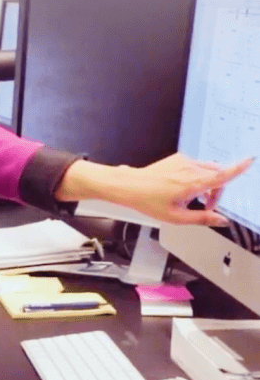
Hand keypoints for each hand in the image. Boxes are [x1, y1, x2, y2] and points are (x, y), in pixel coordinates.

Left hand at [108, 153, 253, 226]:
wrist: (131, 185)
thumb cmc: (150, 201)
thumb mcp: (178, 217)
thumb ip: (203, 219)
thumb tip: (221, 220)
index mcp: (192, 183)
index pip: (222, 175)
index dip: (238, 168)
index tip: (250, 161)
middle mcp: (189, 168)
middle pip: (217, 175)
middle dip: (218, 191)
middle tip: (207, 207)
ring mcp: (183, 161)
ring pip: (207, 170)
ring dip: (208, 184)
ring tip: (194, 200)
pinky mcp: (178, 159)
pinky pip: (196, 166)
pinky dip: (198, 177)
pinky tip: (185, 189)